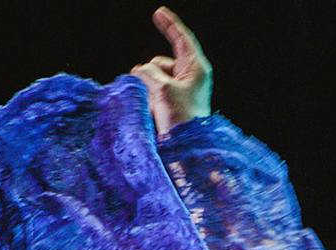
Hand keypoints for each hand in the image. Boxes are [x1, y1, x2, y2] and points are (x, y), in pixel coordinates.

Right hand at [130, 6, 211, 136]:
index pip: (182, 39)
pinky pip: (152, 92)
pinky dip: (147, 99)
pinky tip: (153, 113)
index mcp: (196, 68)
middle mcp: (189, 77)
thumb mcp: (162, 89)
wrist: (186, 150)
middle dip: (149, 73)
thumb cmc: (181, 120)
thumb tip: (139, 72)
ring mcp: (180, 91)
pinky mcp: (172, 104)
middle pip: (160, 62)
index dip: (170, 25)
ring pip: (152, 78)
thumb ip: (148, 73)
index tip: (158, 12)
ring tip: (155, 109)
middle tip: (155, 95)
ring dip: (147, 89)